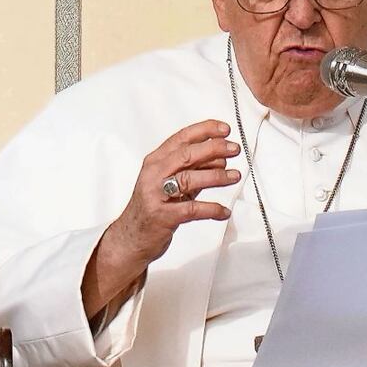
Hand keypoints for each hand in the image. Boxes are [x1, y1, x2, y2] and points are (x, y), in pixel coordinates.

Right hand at [109, 119, 241, 266]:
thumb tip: (221, 158)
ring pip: (189, 179)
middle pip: (186, 155)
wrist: (132, 237)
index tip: (224, 129)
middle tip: (233, 149)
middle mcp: (154, 174)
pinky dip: (212, 209)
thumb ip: (193, 169)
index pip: (181, 138)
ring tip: (234, 176)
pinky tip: (224, 211)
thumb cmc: (154, 206)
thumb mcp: (171, 182)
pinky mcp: (163, 216)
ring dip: (216, 176)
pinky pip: (192, 209)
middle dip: (213, 149)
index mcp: (156, 161)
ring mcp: (156, 195)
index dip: (204, 130)